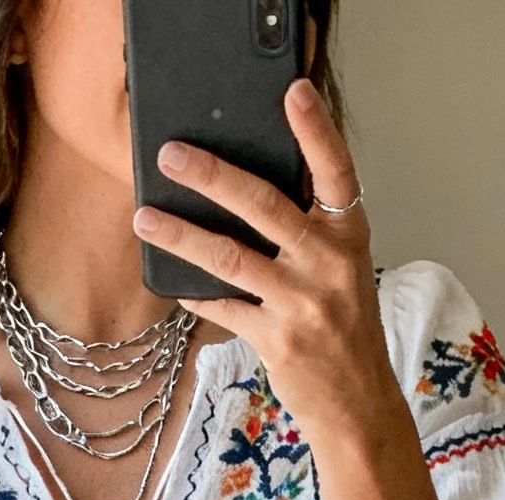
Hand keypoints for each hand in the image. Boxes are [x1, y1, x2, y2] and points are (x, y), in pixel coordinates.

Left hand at [133, 81, 399, 455]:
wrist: (358, 403)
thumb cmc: (344, 329)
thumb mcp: (341, 269)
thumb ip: (308, 230)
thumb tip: (246, 192)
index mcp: (348, 235)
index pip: (335, 170)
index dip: (316, 130)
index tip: (292, 91)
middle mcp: (328, 263)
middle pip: (264, 205)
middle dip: (212, 176)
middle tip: (172, 154)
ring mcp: (303, 302)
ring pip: (231, 257)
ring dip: (182, 235)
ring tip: (145, 218)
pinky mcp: (277, 339)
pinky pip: (224, 308)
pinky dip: (197, 294)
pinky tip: (175, 283)